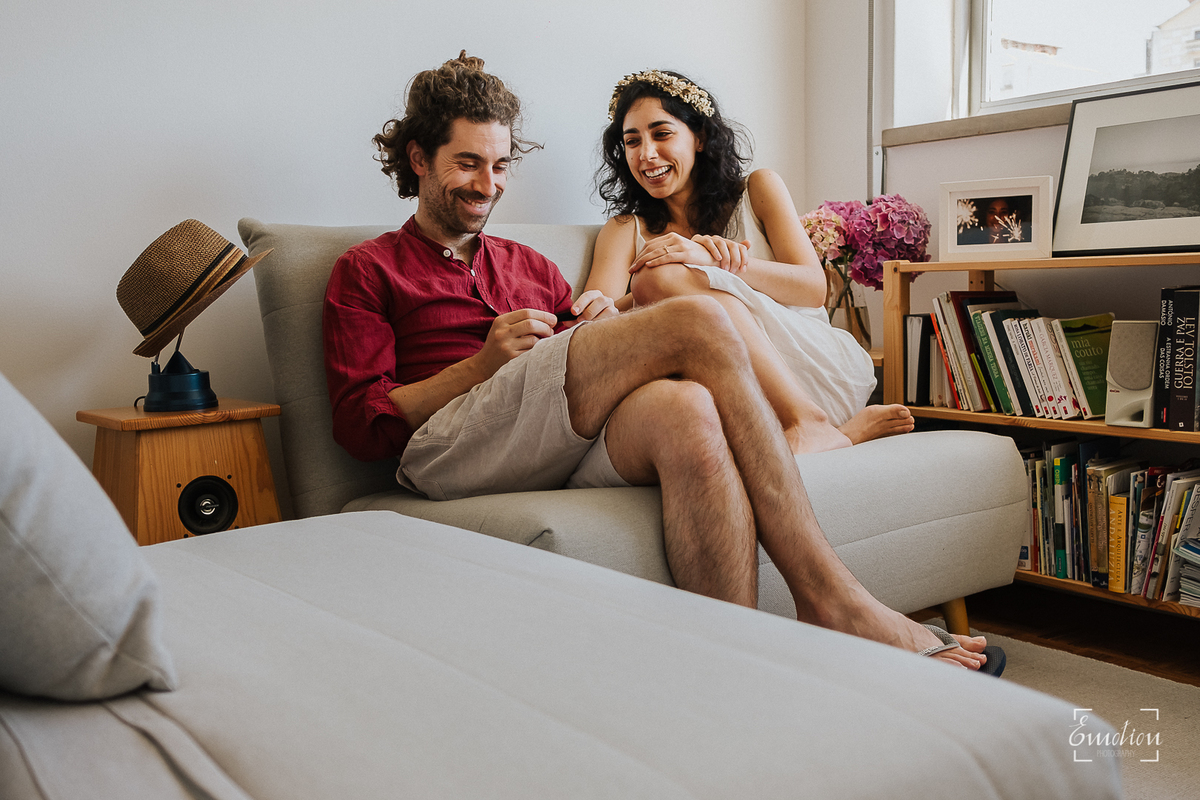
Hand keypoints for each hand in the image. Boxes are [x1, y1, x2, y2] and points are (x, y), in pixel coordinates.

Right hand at [472, 308, 556, 378]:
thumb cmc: (498, 344)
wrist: (483, 365)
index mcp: (501, 321)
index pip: (526, 312)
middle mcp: (502, 332)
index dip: (543, 315)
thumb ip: (521, 321)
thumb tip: (548, 319)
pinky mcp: (511, 359)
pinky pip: (531, 352)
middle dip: (546, 327)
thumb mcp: (503, 328)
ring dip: (543, 341)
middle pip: (531, 324)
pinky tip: (536, 351)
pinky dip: (537, 351)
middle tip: (551, 332)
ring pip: (534, 340)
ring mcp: (506, 346)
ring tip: (543, 342)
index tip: (553, 319)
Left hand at [560, 289, 618, 326]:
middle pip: (601, 301)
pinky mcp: (617, 319)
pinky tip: (596, 331)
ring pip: (609, 311)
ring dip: (597, 319)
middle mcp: (606, 299)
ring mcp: (613, 308)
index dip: (580, 303)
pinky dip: (603, 326)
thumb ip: (572, 318)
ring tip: (588, 326)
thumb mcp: (580, 315)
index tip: (573, 312)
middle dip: (589, 312)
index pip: (588, 296)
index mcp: (595, 295)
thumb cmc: (588, 317)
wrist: (603, 320)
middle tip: (580, 321)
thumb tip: (565, 322)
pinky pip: (612, 322)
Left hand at [630, 232, 750, 273]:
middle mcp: (674, 239)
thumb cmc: (698, 258)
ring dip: (643, 262)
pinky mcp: (685, 253)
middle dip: (638, 259)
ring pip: (656, 252)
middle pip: (650, 248)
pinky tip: (648, 267)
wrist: (716, 256)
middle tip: (630, 270)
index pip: (650, 245)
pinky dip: (656, 261)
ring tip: (635, 270)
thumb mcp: (682, 254)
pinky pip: (667, 257)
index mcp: (671, 238)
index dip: (640, 255)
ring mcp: (679, 245)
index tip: (633, 264)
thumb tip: (658, 264)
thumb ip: (671, 255)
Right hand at [691, 235, 750, 273]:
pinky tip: (717, 259)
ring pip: (722, 243)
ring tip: (725, 268)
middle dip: (735, 259)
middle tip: (733, 272)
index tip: (743, 270)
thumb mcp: (724, 264)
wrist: (690, 260)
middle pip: (733, 245)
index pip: (741, 247)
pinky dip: (714, 250)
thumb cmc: (708, 264)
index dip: (744, 258)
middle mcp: (720, 240)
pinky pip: (708, 242)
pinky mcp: (698, 239)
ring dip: (725, 257)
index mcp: (727, 245)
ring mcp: (709, 238)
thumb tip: (749, 242)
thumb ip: (737, 255)